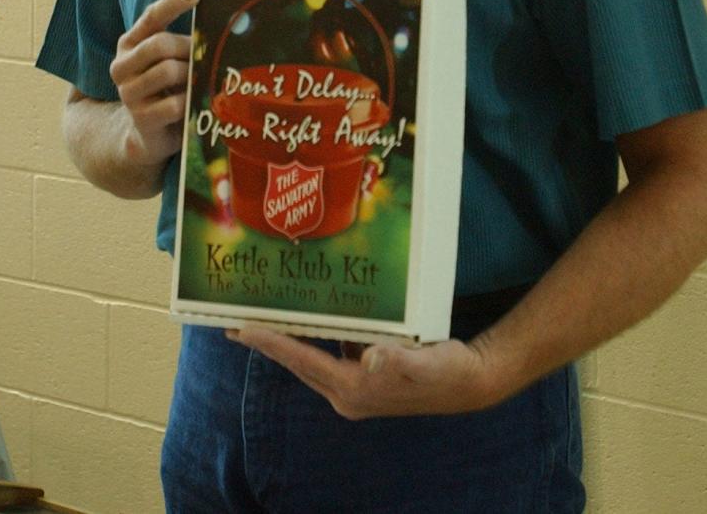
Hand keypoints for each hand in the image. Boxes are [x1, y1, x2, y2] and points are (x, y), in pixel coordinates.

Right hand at [109, 0, 198, 165]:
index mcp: (129, 44)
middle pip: (160, 44)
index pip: (151, 16)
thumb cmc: (166, 89)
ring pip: (168, 72)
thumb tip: (216, 26)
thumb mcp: (169, 61)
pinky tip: (193, 104)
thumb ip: (182, 42)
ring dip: (191, 76)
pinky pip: (174, 104)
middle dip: (187, 49)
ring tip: (199, 82)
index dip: (173, 2)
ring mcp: (128, 94)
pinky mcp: (141, 119)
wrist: (147, 134)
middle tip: (204, 58)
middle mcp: (122, 66)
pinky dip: (189, 102)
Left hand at [226, 327, 500, 419]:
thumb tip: (371, 358)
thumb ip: (399, 361)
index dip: (270, 343)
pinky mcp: (365, 375)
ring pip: (311, 357)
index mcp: (353, 390)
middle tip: (233, 322)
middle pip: (297, 362)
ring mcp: (355, 386)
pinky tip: (311, 314)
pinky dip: (315, 335)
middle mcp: (347, 393)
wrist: (473, 381)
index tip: (240, 328)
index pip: (301, 361)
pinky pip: (330, 352)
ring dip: (289, 337)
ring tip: (265, 313)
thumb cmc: (448, 371)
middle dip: (267, 342)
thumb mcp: (425, 363)